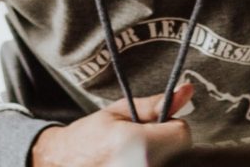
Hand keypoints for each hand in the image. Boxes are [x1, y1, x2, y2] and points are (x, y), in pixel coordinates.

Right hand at [30, 83, 194, 166]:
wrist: (62, 162)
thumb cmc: (89, 137)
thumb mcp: (119, 113)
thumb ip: (155, 105)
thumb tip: (187, 91)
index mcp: (140, 146)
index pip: (183, 133)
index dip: (170, 126)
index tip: (152, 128)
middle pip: (180, 151)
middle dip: (167, 144)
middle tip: (141, 143)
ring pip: (172, 161)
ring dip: (161, 156)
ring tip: (135, 155)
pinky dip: (152, 163)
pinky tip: (133, 162)